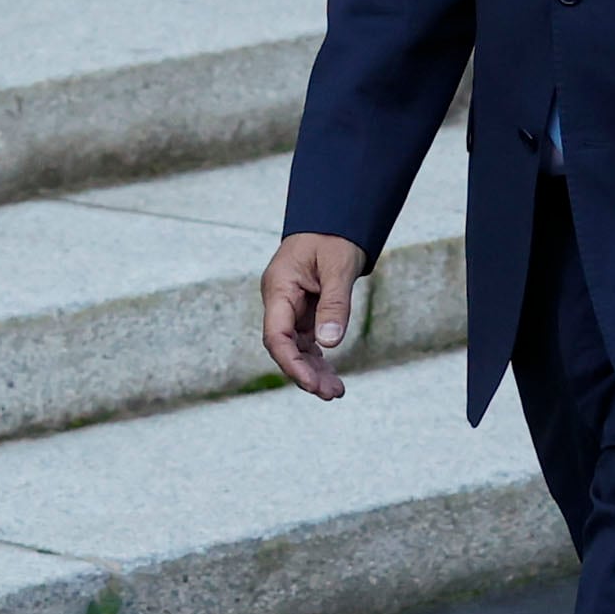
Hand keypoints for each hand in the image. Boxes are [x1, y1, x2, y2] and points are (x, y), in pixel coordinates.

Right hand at [261, 232, 368, 398]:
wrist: (335, 219)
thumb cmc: (334, 237)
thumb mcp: (338, 267)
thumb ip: (334, 305)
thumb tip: (330, 344)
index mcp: (279, 288)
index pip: (276, 335)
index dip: (291, 363)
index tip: (311, 383)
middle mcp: (280, 301)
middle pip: (285, 347)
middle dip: (305, 373)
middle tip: (331, 394)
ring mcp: (290, 307)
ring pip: (296, 348)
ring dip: (313, 370)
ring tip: (336, 392)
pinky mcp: (303, 311)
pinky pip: (307, 341)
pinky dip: (318, 359)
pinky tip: (331, 378)